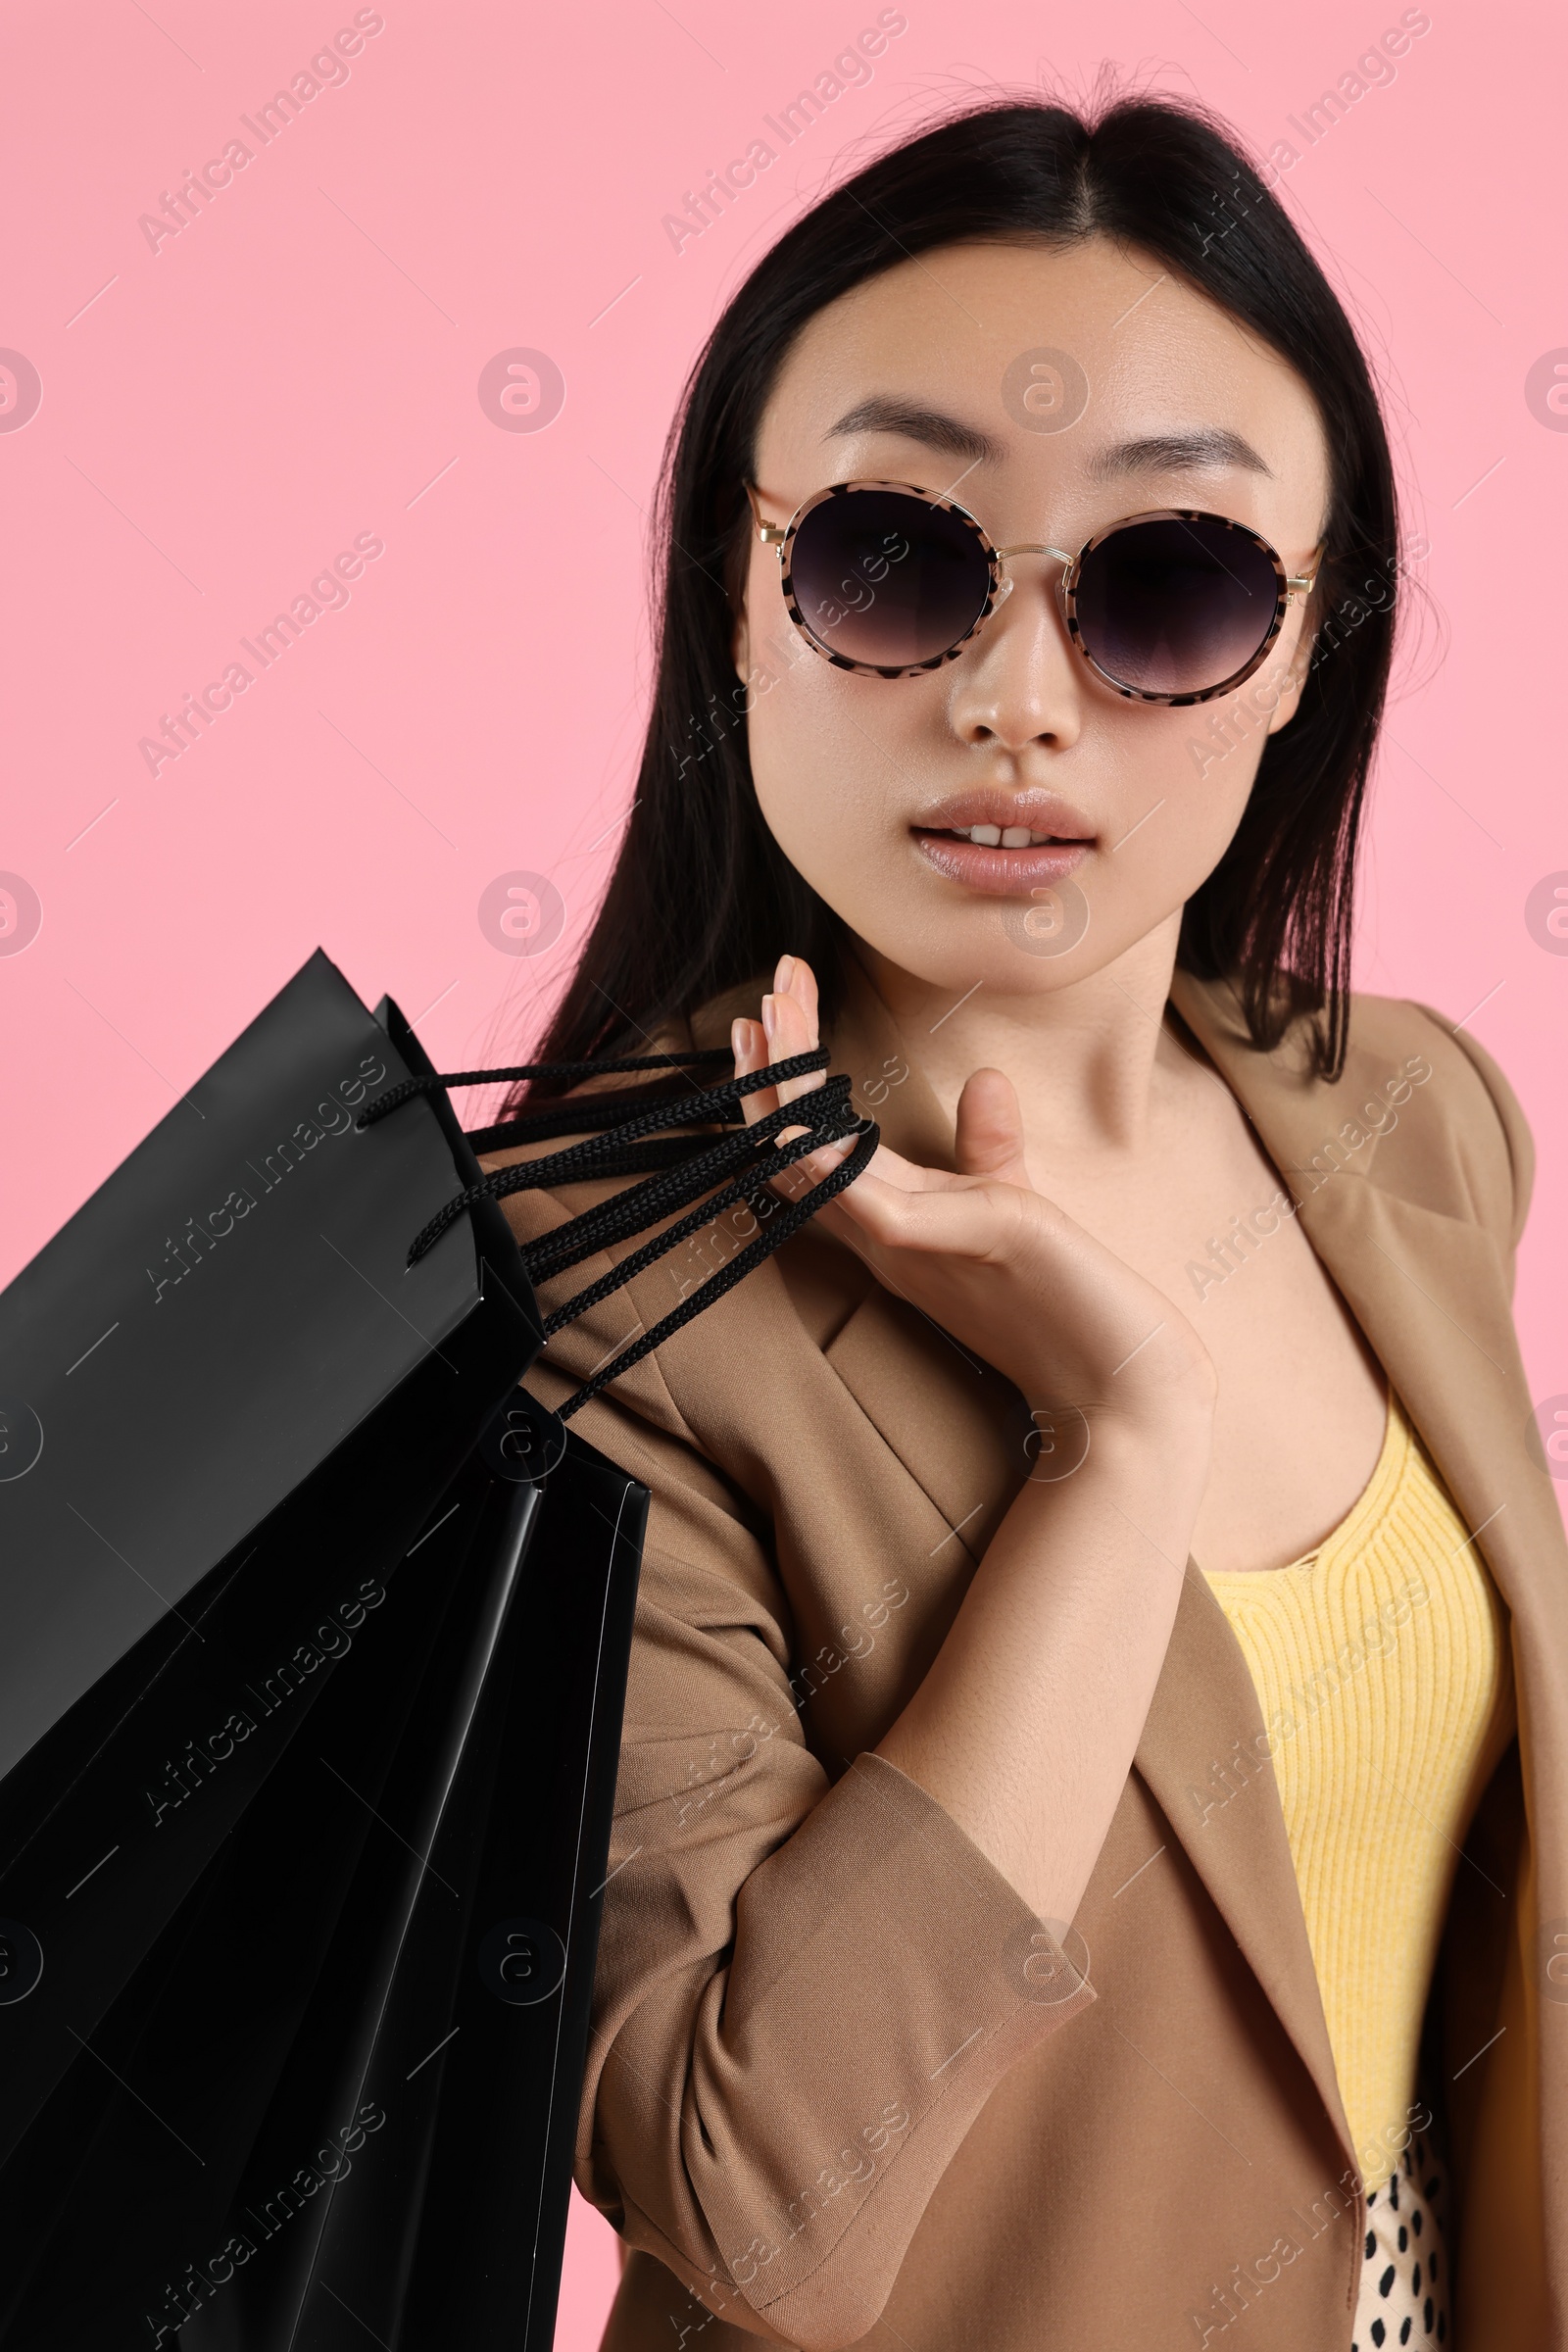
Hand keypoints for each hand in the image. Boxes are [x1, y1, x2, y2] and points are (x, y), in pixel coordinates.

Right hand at [732, 955, 1215, 1440]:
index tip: (777, 1004)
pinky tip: (799, 1126)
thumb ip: (990, 1148)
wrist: (1124, 1380)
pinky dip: (828, 1168)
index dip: (786, 1082)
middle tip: (764, 990)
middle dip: (772, 1067)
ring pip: (815, 1164)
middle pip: (796, 1147)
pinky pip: (870, 1208)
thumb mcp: (1016, 1205)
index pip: (812, 1146)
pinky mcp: (953, 1247)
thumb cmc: (1072, 1301)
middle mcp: (883, 1237)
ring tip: (770, 1014)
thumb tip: (984, 1078)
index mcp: (891, 1224)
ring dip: (785, 1092)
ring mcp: (910, 1247)